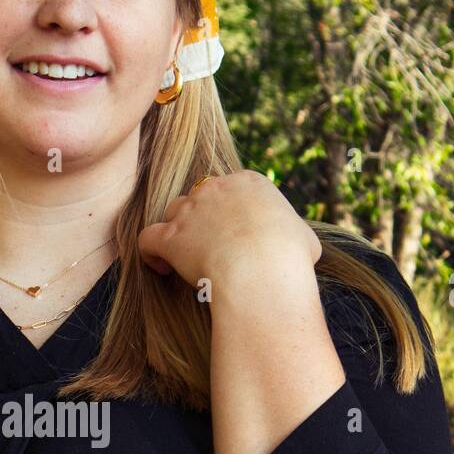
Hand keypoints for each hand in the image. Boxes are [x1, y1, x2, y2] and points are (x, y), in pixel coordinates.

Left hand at [137, 171, 322, 291]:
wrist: (263, 271)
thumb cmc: (290, 258)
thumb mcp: (305, 238)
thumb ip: (293, 233)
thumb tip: (297, 243)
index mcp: (250, 182)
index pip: (231, 189)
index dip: (229, 212)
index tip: (234, 235)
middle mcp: (216, 188)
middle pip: (201, 196)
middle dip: (203, 219)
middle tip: (212, 248)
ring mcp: (190, 210)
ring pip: (174, 212)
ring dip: (178, 231)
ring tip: (186, 258)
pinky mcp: (171, 236)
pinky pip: (148, 238)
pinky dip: (151, 252)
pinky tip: (162, 267)